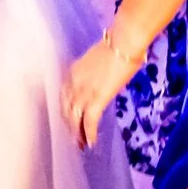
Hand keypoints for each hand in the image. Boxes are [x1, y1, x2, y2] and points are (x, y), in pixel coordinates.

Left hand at [62, 31, 140, 149]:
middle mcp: (73, 83)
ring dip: (77, 134)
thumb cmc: (117, 46)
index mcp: (72, 73)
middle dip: (69, 127)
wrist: (124, 42)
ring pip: (74, 119)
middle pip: (66, 111)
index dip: (66, 112)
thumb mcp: (97, 61)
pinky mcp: (97, 98)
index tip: (69, 122)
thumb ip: (93, 75)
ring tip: (81, 146)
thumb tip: (99, 84)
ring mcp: (83, 91)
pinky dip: (89, 134)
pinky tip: (91, 143)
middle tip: (74, 140)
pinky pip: (89, 121)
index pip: (63, 98)